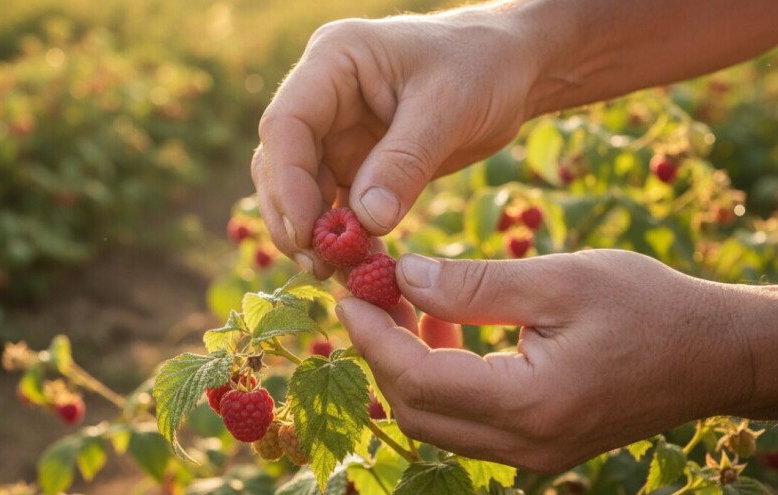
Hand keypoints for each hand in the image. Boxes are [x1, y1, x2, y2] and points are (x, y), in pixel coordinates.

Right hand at [253, 8, 538, 277]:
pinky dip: (344, 238)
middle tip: (317, 265)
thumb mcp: (449, 107)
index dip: (288, 181)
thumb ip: (405, 162)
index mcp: (334, 60)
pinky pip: (335, 206)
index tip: (307, 233)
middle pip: (281, 162)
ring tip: (339, 274)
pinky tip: (359, 268)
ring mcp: (334, 131)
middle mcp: (322, 96)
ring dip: (314, 235)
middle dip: (293, 216)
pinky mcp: (354, 163)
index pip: (287, 124)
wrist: (511, 68)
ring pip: (301, 190)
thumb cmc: (483, 66)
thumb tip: (367, 222)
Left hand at [338, 249, 776, 472]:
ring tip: (407, 304)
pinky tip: (447, 330)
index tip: (348, 293)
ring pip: (435, 421)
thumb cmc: (646, 306)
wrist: (713, 352)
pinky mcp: (538, 444)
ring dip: (408, 365)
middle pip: (415, 410)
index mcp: (529, 404)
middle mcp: (524, 444)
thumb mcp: (558, 280)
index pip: (416, 380)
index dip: (372, 336)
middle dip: (380, 352)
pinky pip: (466, 421)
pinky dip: (441, 378)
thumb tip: (402, 276)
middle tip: (369, 295)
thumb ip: (473, 284)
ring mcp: (531, 454)